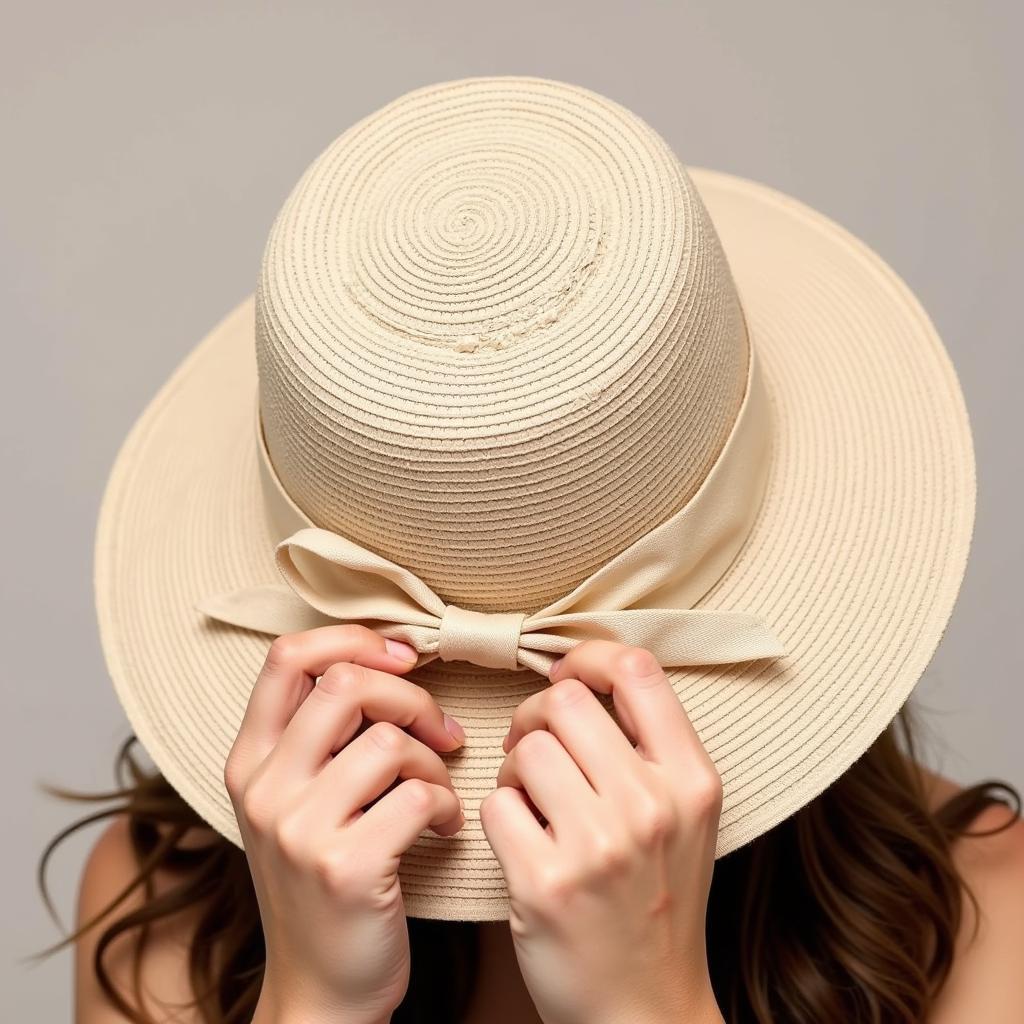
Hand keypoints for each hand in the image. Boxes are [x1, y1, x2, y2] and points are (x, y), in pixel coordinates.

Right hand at [224, 624, 466, 1023]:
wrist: (320, 990)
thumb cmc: (323, 882)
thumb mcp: (296, 802)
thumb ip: (321, 735)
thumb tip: (386, 660)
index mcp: (249, 761)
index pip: (287, 656)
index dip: (353, 639)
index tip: (401, 657)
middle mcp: (264, 789)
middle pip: (346, 684)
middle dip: (410, 696)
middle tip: (438, 729)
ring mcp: (299, 829)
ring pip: (389, 741)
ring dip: (434, 760)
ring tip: (438, 789)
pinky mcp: (345, 866)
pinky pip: (419, 795)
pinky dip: (446, 804)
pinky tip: (445, 827)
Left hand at [479, 640, 725, 1023]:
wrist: (645, 1009)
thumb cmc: (656, 900)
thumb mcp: (684, 817)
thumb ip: (649, 746)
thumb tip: (580, 672)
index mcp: (693, 780)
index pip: (637, 669)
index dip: (590, 656)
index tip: (568, 675)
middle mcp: (652, 807)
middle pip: (566, 701)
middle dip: (537, 716)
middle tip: (536, 746)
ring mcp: (600, 846)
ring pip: (526, 748)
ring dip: (515, 769)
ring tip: (532, 801)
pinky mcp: (547, 883)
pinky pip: (495, 802)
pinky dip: (498, 815)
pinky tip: (521, 841)